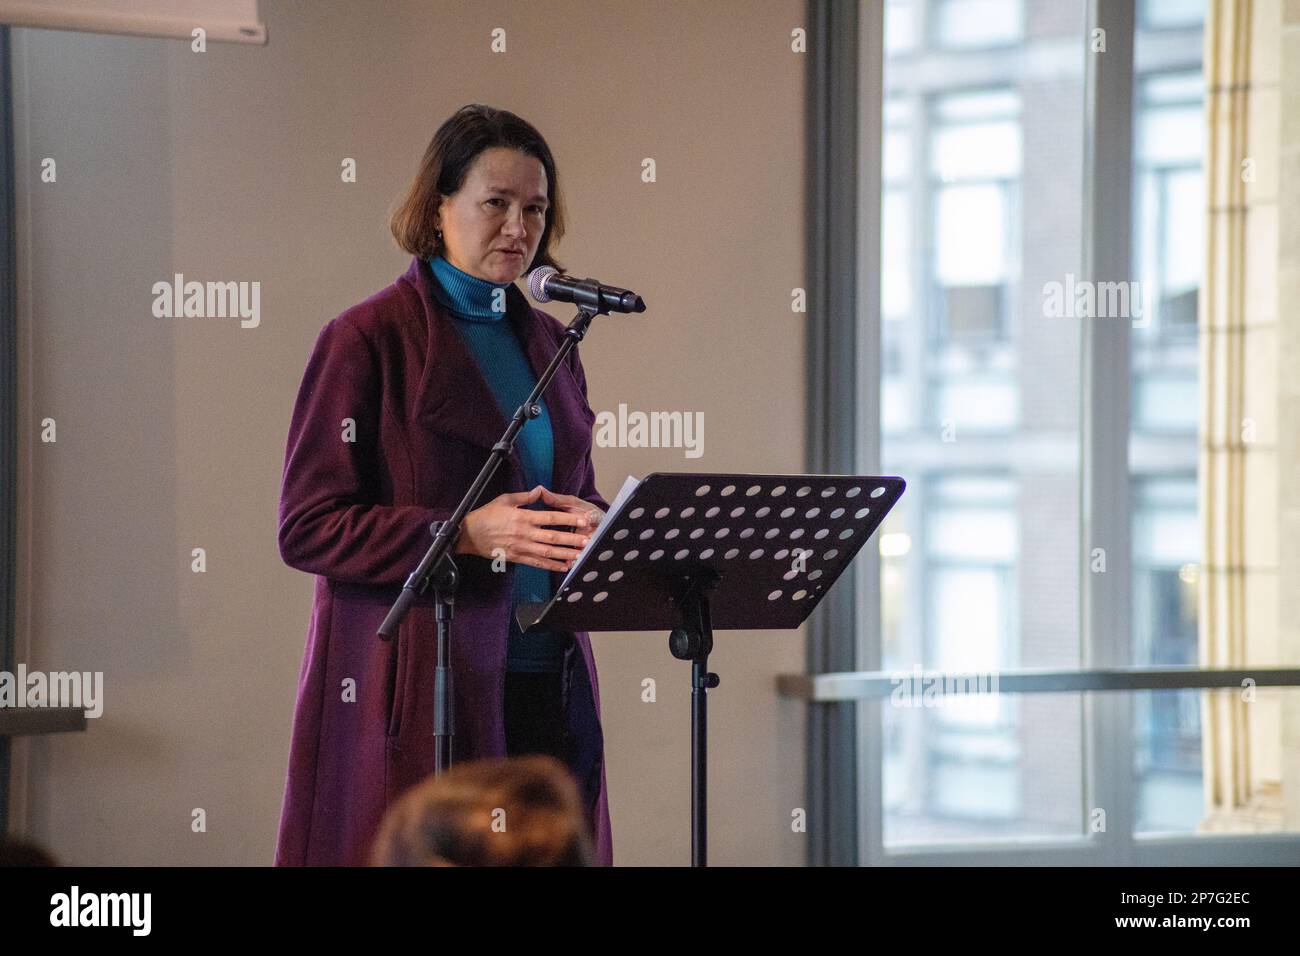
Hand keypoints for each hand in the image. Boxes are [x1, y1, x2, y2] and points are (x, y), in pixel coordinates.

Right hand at [456, 486, 593, 572]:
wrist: (468, 534)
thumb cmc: (486, 515)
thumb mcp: (504, 499)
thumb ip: (525, 496)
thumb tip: (540, 490)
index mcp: (523, 517)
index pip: (550, 517)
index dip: (567, 519)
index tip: (581, 520)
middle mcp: (524, 533)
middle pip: (552, 537)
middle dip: (571, 539)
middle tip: (586, 540)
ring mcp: (521, 547)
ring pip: (547, 552)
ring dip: (565, 555)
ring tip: (579, 556)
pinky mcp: (517, 558)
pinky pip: (537, 563)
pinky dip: (551, 566)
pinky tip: (563, 567)